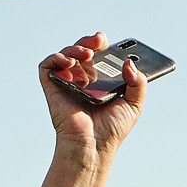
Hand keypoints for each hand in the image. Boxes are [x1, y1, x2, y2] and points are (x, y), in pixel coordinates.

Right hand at [37, 32, 147, 159]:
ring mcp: (66, 82)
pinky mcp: (52, 87)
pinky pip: (48, 65)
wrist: (94, 146)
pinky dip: (56, 58)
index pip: (99, 55)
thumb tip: (129, 62)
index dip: (101, 45)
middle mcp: (82, 78)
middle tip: (99, 40)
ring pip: (66, 54)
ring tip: (88, 55)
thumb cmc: (111, 129)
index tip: (107, 41)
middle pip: (82, 50)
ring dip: (76, 48)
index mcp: (100, 80)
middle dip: (89, 41)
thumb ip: (138, 83)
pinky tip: (69, 63)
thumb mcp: (133, 105)